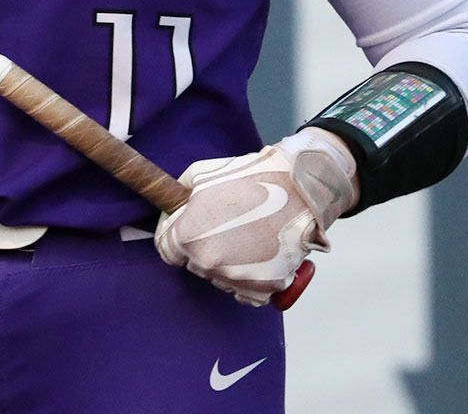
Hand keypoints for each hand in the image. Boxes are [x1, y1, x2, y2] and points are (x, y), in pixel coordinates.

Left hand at [153, 127, 357, 305]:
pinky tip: (259, 257)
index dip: (177, 236)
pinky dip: (251, 280)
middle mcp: (209, 262)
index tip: (190, 229)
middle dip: (205, 247)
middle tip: (227, 226)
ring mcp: (236, 277)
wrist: (299, 188)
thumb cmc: (253, 178)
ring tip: (248, 236)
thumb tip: (171, 207)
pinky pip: (246, 293)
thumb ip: (178, 194)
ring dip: (229, 263)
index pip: (167, 251)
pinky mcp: (264, 287)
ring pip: (221, 278)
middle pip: (195, 264)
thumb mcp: (202, 173)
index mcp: (189, 236)